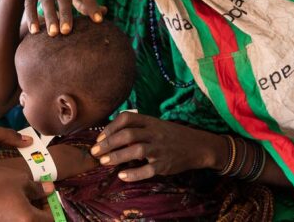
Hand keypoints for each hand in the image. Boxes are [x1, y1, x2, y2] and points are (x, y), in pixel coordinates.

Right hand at [0, 164, 54, 221]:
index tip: (49, 196)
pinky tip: (9, 197)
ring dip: (27, 210)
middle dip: (40, 209)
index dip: (53, 208)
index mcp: (27, 219)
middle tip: (38, 194)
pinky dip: (14, 211)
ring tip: (23, 193)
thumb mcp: (21, 179)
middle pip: (36, 221)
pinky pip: (9, 219)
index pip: (51, 219)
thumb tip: (49, 190)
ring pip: (22, 220)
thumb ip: (38, 188)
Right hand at [8, 0, 105, 35]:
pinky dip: (32, 17)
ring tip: (53, 34)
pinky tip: (35, 31)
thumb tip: (106, 12)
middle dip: (66, 14)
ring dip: (50, 17)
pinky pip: (30, 3)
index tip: (99, 21)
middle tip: (67, 31)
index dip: (93, 6)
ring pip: (47, 1)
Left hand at [90, 112, 220, 181]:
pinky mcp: (165, 164)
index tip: (99, 138)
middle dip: (108, 143)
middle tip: (95, 152)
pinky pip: (147, 170)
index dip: (110, 127)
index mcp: (150, 121)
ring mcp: (160, 149)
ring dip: (117, 156)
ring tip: (103, 162)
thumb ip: (137, 127)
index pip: (126, 118)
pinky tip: (122, 175)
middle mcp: (154, 133)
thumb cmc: (171, 136)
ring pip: (136, 150)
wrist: (198, 146)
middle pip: (128, 134)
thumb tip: (111, 134)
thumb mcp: (155, 125)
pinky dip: (133, 174)